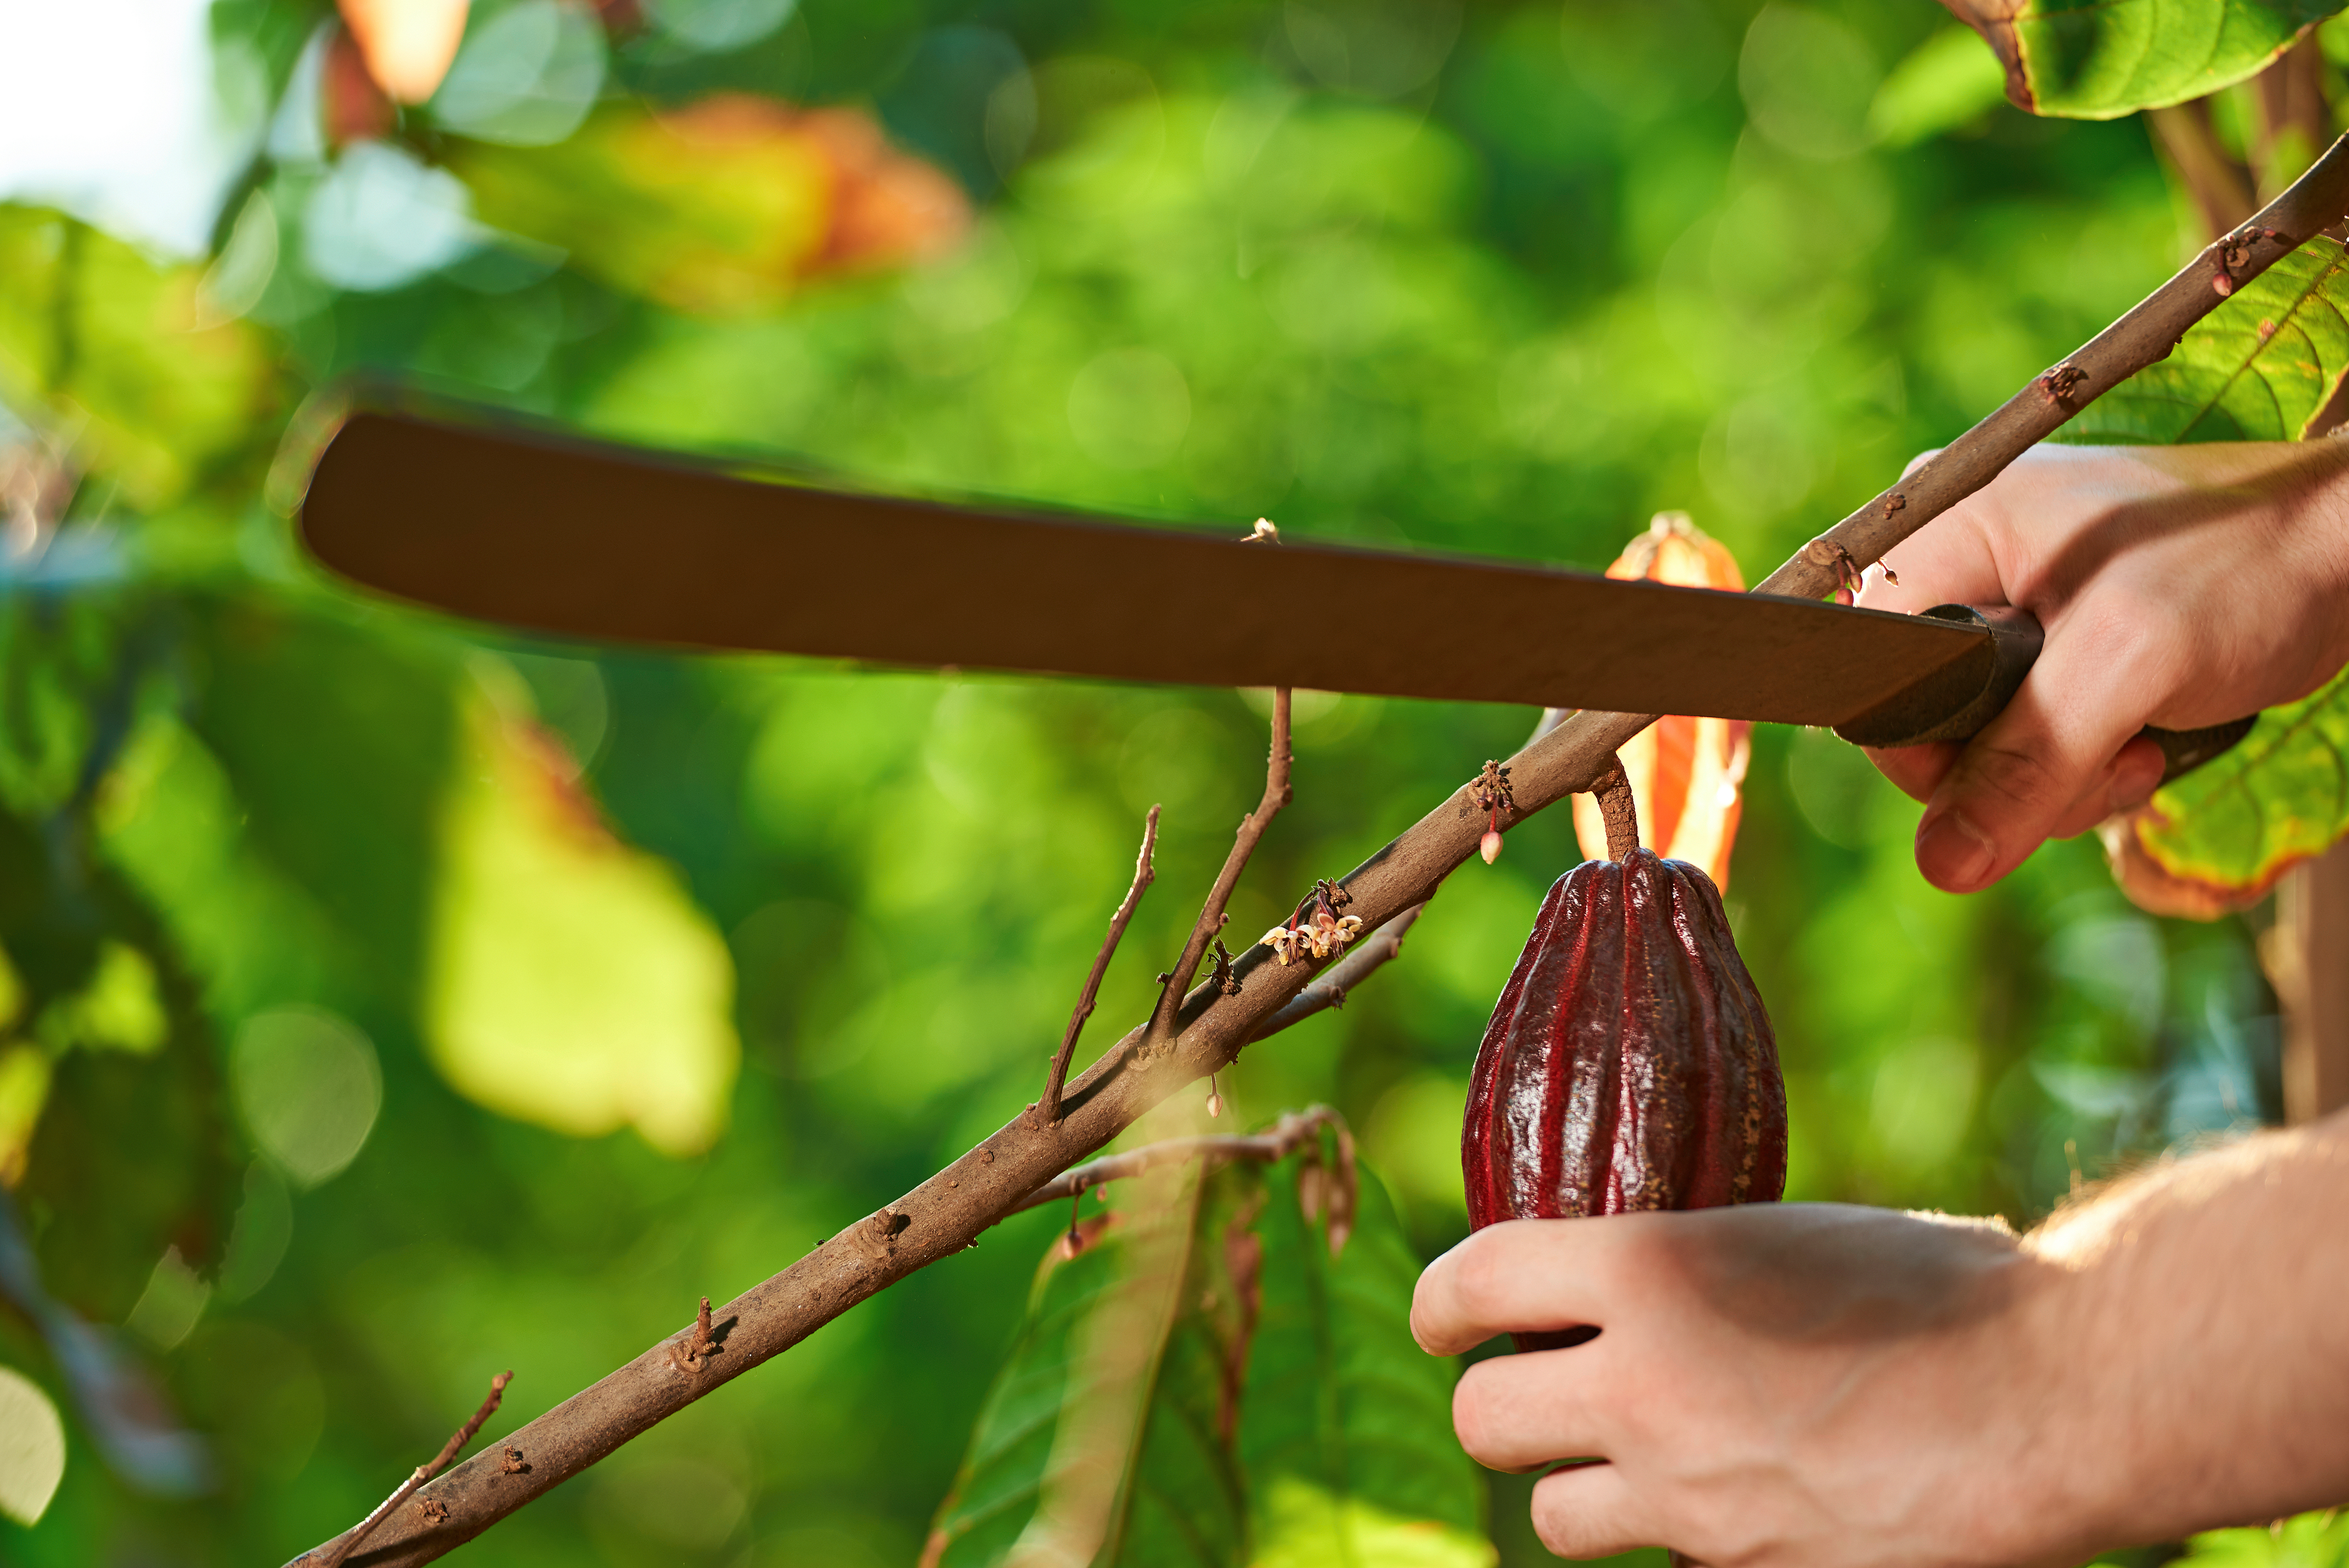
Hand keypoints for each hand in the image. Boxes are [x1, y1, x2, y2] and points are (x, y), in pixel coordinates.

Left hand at [1412, 1206, 2093, 1566]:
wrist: (2061, 1396)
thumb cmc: (1944, 1291)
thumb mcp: (1788, 1235)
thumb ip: (1691, 1269)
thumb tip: (1625, 1286)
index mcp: (1648, 1268)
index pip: (1471, 1283)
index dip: (1438, 1303)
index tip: (1442, 1320)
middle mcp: (1645, 1385)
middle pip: (1483, 1419)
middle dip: (1496, 1404)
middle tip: (1533, 1391)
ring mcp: (1693, 1497)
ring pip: (1553, 1515)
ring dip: (1577, 1486)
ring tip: (1634, 1458)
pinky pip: (1664, 1564)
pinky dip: (1676, 1540)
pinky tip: (1737, 1504)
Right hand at [1852, 441, 2348, 891]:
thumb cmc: (2247, 565)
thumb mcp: (2130, 663)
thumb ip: (2028, 761)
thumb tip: (1942, 867)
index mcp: (1945, 526)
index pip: (1870, 672)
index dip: (1928, 745)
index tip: (2022, 763)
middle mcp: (1959, 559)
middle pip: (1922, 720)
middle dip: (2013, 769)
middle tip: (2108, 753)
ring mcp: (2003, 604)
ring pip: (1977, 745)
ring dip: (2059, 777)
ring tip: (2140, 743)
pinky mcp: (2050, 646)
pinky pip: (2024, 737)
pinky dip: (2082, 763)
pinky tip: (2143, 740)